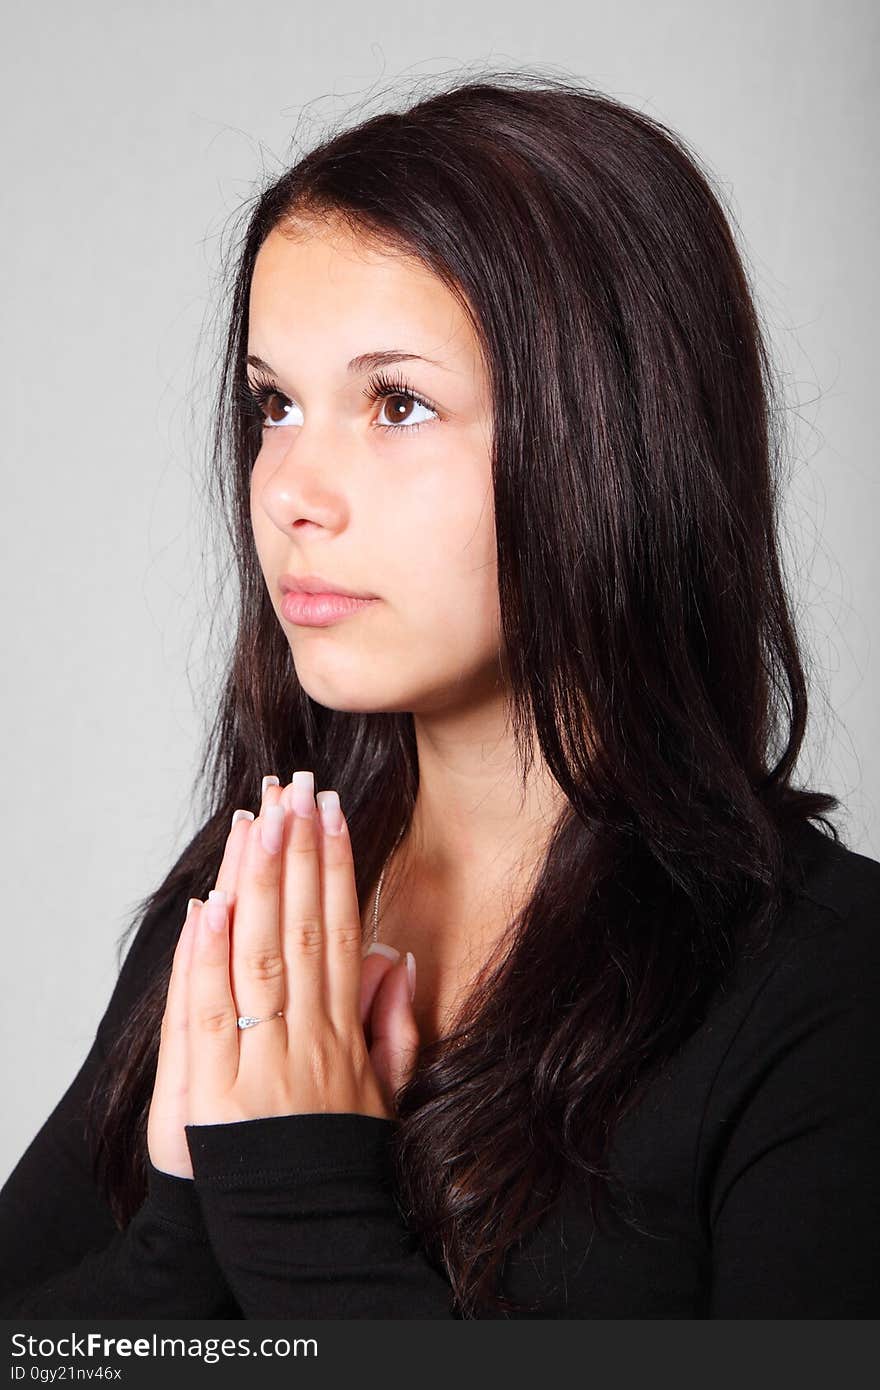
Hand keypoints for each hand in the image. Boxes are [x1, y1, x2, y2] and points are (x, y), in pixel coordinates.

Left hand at [148, 776, 419, 1178]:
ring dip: (258, 883)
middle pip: (299, 930)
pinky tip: (214, 904)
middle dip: (296, 853)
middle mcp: (306, 1040)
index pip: (338, 932)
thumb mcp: (384, 1096)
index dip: (335, 868)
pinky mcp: (216, 1098)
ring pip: (259, 958)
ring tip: (259, 819)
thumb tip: (395, 956)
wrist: (310, 1243)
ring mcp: (261, 1067)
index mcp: (343, 1035)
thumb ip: (392, 1026)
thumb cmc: (339, 1167)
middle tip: (295, 788)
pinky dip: (208, 958)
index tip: (331, 813)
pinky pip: (209, 1016)